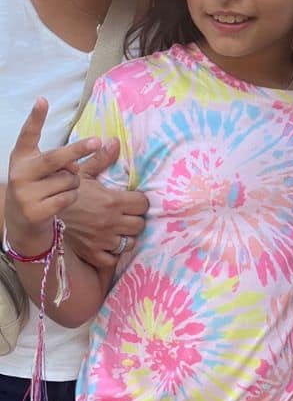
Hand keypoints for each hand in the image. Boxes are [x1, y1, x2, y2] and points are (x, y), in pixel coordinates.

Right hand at [5, 98, 100, 255]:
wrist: (21, 225)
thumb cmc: (41, 189)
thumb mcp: (50, 171)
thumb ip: (74, 157)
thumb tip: (109, 142)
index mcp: (22, 158)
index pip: (28, 134)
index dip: (35, 117)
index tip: (43, 100)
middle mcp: (20, 173)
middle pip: (56, 158)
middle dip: (77, 149)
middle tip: (96, 141)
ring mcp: (25, 193)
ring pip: (68, 180)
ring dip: (74, 184)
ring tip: (61, 189)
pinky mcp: (33, 211)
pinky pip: (67, 198)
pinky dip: (70, 198)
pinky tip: (60, 203)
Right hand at [62, 141, 148, 267]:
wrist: (42, 212)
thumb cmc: (64, 191)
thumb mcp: (82, 173)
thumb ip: (102, 159)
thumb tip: (116, 141)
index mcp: (112, 201)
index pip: (142, 204)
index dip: (139, 201)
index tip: (133, 200)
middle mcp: (110, 222)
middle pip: (140, 224)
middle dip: (135, 218)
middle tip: (127, 215)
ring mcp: (102, 240)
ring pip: (130, 243)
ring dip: (126, 236)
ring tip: (119, 229)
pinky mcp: (92, 254)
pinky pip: (113, 259)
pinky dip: (113, 254)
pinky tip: (108, 244)